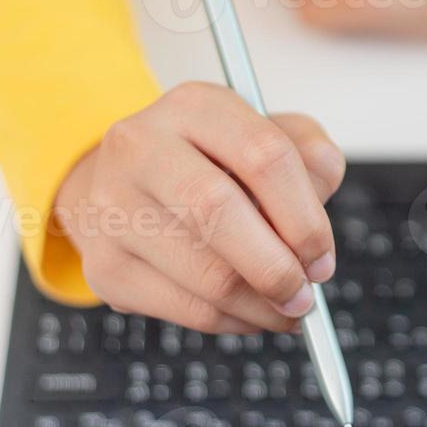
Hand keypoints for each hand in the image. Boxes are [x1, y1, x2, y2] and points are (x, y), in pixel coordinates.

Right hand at [53, 82, 345, 333]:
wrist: (122, 184)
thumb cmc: (210, 163)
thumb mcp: (265, 135)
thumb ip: (309, 159)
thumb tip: (319, 221)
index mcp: (195, 105)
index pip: (263, 154)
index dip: (303, 216)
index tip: (322, 256)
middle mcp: (142, 146)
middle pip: (218, 211)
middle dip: (276, 267)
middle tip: (305, 295)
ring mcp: (113, 205)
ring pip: (203, 273)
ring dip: (260, 306)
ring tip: (287, 310)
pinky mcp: (104, 263)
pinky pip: (183, 308)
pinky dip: (231, 321)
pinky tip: (250, 313)